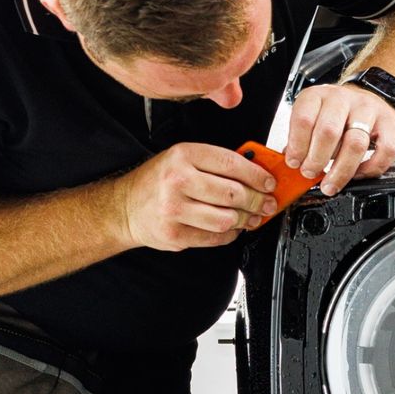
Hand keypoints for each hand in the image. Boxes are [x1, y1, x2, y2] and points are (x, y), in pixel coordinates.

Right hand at [119, 141, 276, 252]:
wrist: (124, 208)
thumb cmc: (157, 181)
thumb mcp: (182, 159)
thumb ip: (215, 163)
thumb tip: (256, 173)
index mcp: (183, 155)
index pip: (231, 163)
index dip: (257, 175)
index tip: (269, 182)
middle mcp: (177, 181)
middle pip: (233, 193)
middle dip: (257, 200)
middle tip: (267, 203)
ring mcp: (175, 210)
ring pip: (227, 219)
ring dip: (246, 220)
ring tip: (251, 217)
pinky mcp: (175, 235)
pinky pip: (215, 237)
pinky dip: (230, 234)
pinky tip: (232, 227)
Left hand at [282, 84, 394, 196]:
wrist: (371, 93)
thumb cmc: (337, 112)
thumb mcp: (312, 115)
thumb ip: (301, 138)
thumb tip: (293, 163)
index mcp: (318, 96)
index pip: (304, 119)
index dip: (297, 146)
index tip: (295, 163)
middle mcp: (343, 100)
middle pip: (329, 132)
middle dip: (317, 160)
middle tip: (311, 174)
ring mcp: (368, 110)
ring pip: (355, 143)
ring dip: (341, 170)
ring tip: (331, 183)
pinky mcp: (390, 123)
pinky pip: (384, 151)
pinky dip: (370, 168)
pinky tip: (358, 174)